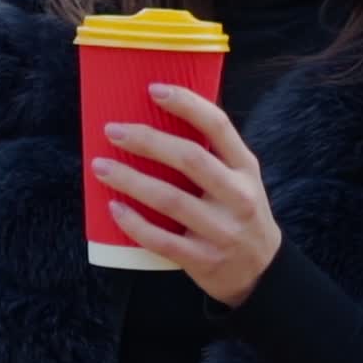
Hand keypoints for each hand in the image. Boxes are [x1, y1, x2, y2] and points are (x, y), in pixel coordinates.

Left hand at [92, 83, 281, 307]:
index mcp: (245, 168)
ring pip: (170, 199)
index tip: (153, 89)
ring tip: (101, 166)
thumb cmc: (240, 212)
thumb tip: (163, 113)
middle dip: (147, 140)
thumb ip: (214, 152)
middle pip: (190, 159)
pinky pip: (162, 240)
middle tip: (113, 130)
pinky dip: (134, 223)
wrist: (262, 273)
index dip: (186, 104)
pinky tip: (114, 207)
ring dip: (130, 180)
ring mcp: (221, 230)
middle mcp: (237, 196)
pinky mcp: (204, 260)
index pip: (218, 126)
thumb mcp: (242, 178)